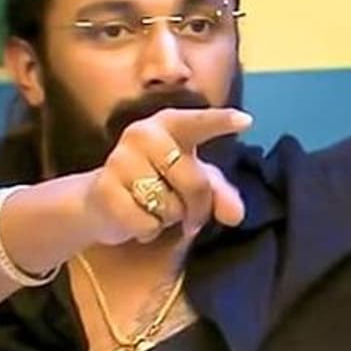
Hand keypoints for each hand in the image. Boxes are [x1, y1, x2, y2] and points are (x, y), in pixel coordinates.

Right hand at [82, 107, 252, 245]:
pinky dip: (147, 231)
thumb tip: (235, 215)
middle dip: (197, 207)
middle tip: (185, 212)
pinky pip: (146, 223)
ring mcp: (120, 159)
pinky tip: (134, 218)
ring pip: (170, 206)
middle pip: (195, 183)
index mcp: (171, 125)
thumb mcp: (194, 183)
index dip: (221, 122)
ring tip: (151, 206)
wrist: (104, 201)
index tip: (246, 120)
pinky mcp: (104, 189)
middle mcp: (144, 134)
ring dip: (167, 217)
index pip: (199, 123)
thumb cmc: (159, 182)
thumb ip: (220, 194)